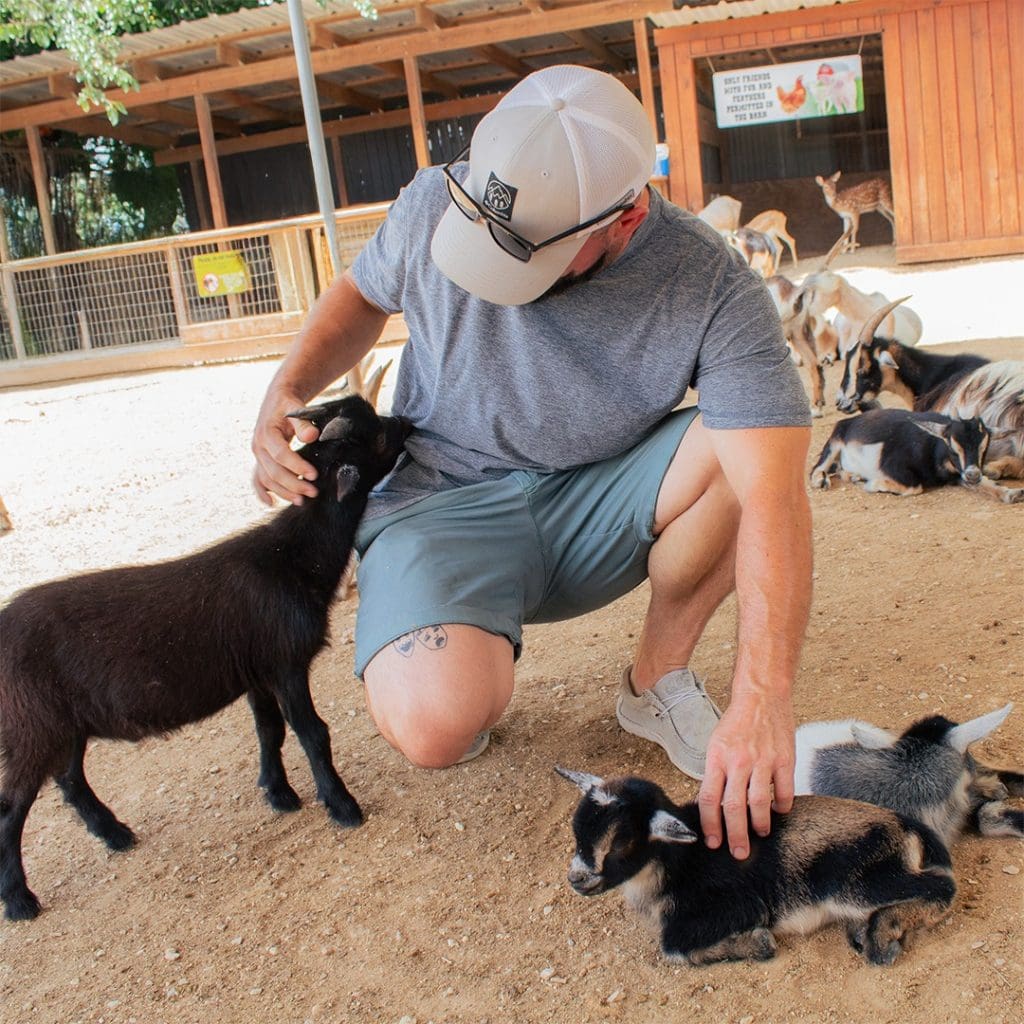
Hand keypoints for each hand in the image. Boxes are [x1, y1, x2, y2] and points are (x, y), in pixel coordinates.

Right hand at [251, 387, 321, 505]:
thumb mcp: (297, 408)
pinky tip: (271, 503)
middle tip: (313, 492)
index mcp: (266, 433)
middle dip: (294, 484)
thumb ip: (304, 423)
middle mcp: (258, 446)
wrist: (278, 399)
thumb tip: (311, 436)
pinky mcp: (260, 460)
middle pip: (273, 471)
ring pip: (267, 479)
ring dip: (283, 492)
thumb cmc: (290, 405)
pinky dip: (262, 493)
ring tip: (301, 501)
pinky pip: (257, 479)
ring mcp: (257, 455)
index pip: (281, 455)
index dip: (297, 467)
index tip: (314, 475)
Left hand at [697, 690, 794, 859]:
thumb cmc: (736, 724)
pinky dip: (782, 806)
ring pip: (760, 804)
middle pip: (734, 808)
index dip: (710, 824)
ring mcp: (763, 761)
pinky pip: (784, 792)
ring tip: (760, 833)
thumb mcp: (715, 745)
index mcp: (717, 758)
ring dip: (759, 824)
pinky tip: (779, 811)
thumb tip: (710, 805)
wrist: (761, 697)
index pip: (709, 798)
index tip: (713, 841)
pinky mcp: (785, 759)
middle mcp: (739, 761)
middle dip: (735, 835)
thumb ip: (714, 774)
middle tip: (738, 853)